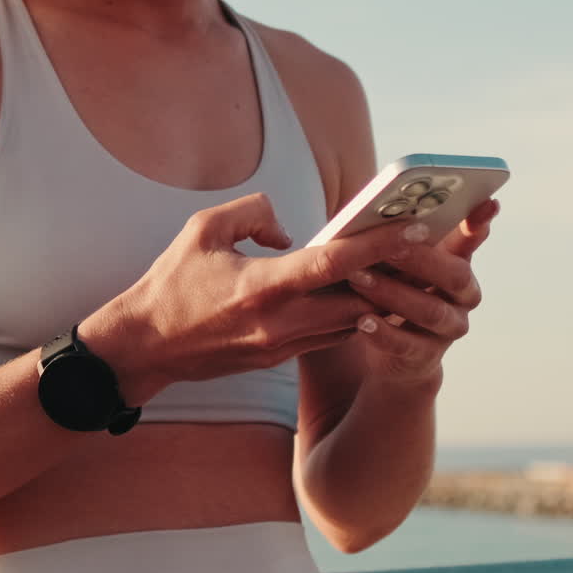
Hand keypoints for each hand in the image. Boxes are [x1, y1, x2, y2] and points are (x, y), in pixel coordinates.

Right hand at [79, 192, 430, 404]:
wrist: (146, 347)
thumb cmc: (171, 283)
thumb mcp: (203, 229)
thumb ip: (252, 213)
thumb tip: (288, 231)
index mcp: (262, 286)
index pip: (334, 264)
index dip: (379, 245)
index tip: (414, 228)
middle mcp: (279, 322)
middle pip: (357, 299)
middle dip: (394, 275)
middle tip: (426, 247)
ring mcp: (282, 346)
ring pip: (349, 322)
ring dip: (378, 298)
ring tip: (407, 268)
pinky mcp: (279, 359)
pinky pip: (330, 336)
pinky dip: (352, 315)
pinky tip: (368, 293)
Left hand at [345, 198, 499, 386]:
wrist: (394, 352)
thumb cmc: (394, 290)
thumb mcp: (398, 262)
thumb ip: (398, 238)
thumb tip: (380, 208)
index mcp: (458, 264)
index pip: (472, 238)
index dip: (480, 223)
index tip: (487, 202)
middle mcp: (463, 296)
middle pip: (455, 276)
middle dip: (421, 260)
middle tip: (388, 246)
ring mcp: (449, 329)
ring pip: (430, 310)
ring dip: (392, 293)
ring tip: (359, 278)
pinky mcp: (426, 357)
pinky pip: (408, 345)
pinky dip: (384, 332)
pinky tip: (362, 321)